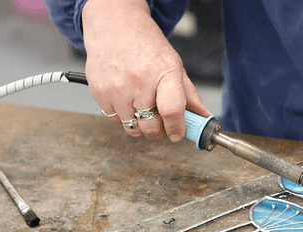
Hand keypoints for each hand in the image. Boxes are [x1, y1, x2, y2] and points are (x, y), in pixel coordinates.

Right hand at [82, 0, 209, 141]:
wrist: (115, 25)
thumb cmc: (147, 45)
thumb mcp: (174, 65)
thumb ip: (189, 94)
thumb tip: (202, 116)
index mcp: (164, 73)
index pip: (172, 111)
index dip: (176, 128)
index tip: (178, 134)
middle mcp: (139, 82)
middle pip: (151, 127)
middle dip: (159, 131)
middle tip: (161, 123)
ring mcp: (116, 89)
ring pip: (132, 128)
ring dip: (140, 124)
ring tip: (142, 105)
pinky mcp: (99, 93)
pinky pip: (115, 119)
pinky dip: (123, 115)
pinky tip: (127, 98)